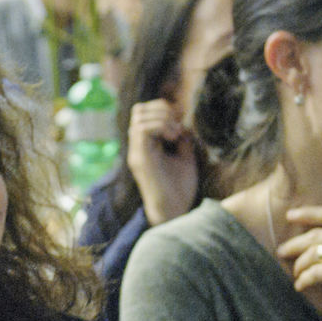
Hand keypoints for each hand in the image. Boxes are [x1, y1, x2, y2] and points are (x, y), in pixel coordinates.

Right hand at [125, 98, 200, 224]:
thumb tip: (183, 122)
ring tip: (175, 133)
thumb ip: (181, 139)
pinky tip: (173, 138)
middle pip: (138, 110)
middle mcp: (138, 147)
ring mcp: (137, 152)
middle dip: (161, 109)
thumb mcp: (185, 156)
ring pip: (139, 116)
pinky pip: (142, 129)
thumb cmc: (181, 188)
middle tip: (177, 124)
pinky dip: (160, 126)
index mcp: (146, 146)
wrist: (175, 211)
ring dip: (162, 118)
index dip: (162, 109)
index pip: (144, 113)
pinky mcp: (140, 159)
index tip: (180, 121)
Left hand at [275, 205, 321, 315]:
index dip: (308, 213)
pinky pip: (316, 273)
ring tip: (295, 273)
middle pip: (315, 235)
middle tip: (282, 251)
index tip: (291, 215)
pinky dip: (305, 279)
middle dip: (295, 244)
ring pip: (312, 254)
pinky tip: (301, 285)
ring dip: (299, 265)